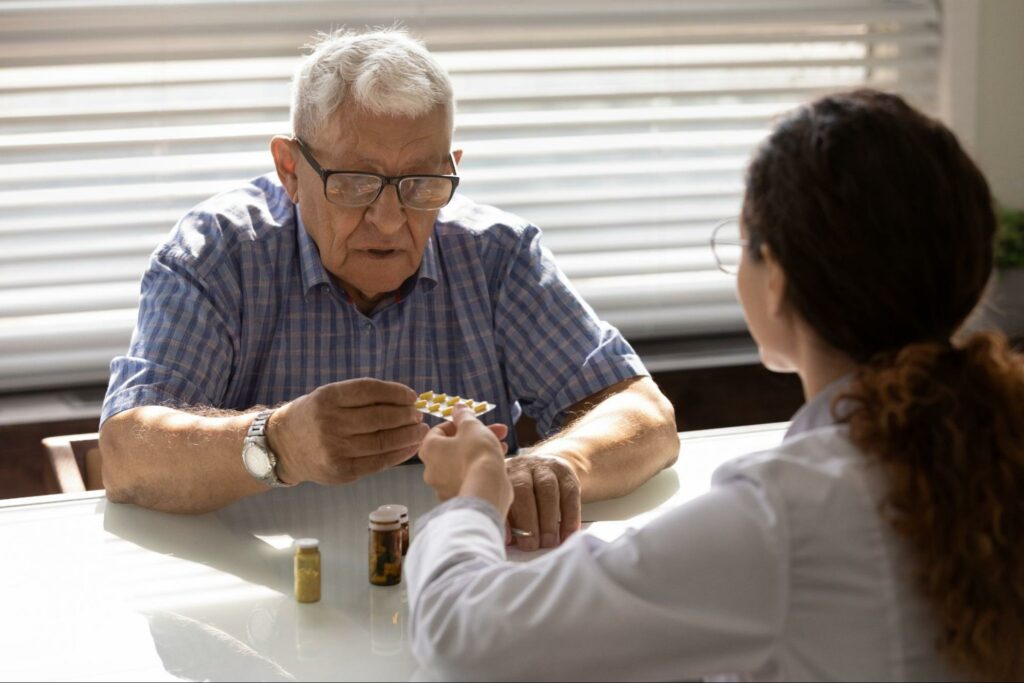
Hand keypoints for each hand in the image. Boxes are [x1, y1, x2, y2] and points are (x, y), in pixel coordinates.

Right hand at [267, 378, 428, 485]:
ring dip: (408, 436)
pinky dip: (399, 454)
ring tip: (421, 430)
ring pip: (382, 442)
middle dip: (406, 416)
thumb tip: (405, 400)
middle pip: (379, 418)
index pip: (369, 391)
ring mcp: (334, 450)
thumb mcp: (328, 397)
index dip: (395, 393)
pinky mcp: (341, 471)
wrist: (282, 447)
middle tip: (418, 414)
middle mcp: (329, 423)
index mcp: (327, 398)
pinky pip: (378, 462)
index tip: (411, 396)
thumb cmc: (314, 417)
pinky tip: (410, 447)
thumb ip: (361, 397)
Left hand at [419, 405, 512, 516]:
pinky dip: (478, 469)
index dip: (459, 423)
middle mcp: (430, 469)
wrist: (487, 488)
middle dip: (476, 437)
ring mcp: (442, 487)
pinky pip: (467, 478)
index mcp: (429, 449)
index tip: (474, 422)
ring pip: (462, 463)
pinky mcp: (457, 498)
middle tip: (497, 431)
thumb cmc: (477, 453)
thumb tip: (457, 407)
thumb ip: (463, 415)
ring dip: (480, 452)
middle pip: (453, 447)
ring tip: (502, 447)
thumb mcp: (472, 426)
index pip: (439, 430)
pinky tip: (498, 463)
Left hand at [505, 454, 580, 550]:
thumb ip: (507, 518)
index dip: (506, 518)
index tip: (509, 540)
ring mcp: (545, 467)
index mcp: (502, 474)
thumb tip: (505, 541)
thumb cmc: (522, 496)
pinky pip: (570, 494)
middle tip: (531, 545)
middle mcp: (522, 466)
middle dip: (528, 520)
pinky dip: (570, 516)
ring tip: (548, 542)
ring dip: (548, 520)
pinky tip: (568, 534)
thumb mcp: (510, 502)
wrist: (548, 470)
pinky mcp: (566, 473)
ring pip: (547, 490)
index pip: (501, 495)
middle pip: (523, 489)